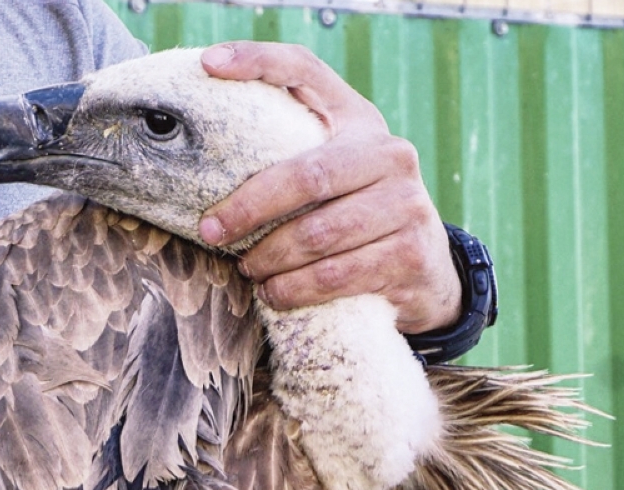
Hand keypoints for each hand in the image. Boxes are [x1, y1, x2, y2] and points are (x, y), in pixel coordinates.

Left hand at [198, 41, 460, 333]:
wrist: (424, 268)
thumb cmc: (353, 213)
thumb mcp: (331, 173)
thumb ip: (286, 155)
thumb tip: (199, 165)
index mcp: (358, 120)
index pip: (305, 71)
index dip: (257, 61)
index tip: (208, 65)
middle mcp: (389, 153)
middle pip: (305, 176)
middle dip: (248, 210)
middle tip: (212, 233)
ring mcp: (406, 203)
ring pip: (317, 235)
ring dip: (269, 259)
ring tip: (247, 270)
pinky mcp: (410, 253)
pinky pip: (336, 275)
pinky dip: (295, 289)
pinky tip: (274, 294)